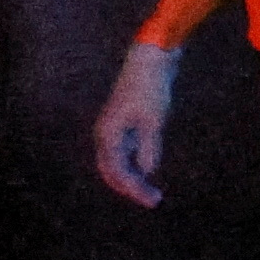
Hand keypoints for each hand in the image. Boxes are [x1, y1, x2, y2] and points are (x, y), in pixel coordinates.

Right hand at [93, 39, 179, 204]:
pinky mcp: (124, 123)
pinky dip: (134, 166)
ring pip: (117, 163)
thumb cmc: (151, 88)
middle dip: (131, 188)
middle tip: (154, 200)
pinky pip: (124, 153)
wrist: (150, 59)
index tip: (152, 200)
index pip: (117, 173)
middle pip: (112, 172)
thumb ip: (149, 147)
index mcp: (108, 135)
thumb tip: (146, 171)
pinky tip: (148, 171)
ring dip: (132, 179)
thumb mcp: (153, 120)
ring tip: (151, 191)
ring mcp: (114, 129)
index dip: (134, 190)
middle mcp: (106, 134)